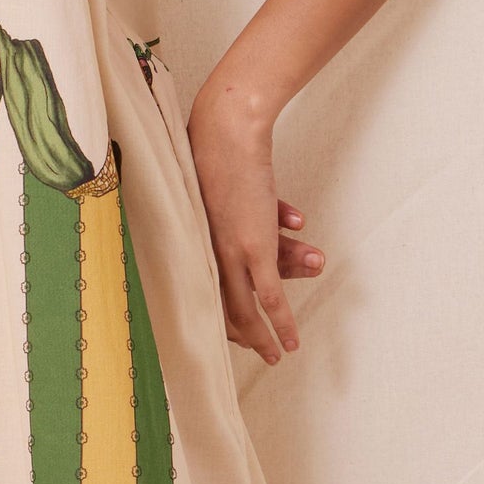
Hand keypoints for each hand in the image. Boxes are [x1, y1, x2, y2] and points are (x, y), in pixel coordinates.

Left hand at [187, 104, 324, 365]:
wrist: (226, 130)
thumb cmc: (223, 152)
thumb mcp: (226, 192)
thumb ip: (252, 214)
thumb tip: (291, 225)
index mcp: (193, 243)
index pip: (205, 294)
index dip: (222, 319)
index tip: (239, 334)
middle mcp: (206, 253)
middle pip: (223, 309)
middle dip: (243, 337)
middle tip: (262, 353)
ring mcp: (230, 252)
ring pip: (246, 311)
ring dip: (268, 334)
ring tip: (284, 348)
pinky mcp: (254, 247)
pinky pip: (271, 297)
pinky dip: (282, 325)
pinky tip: (290, 342)